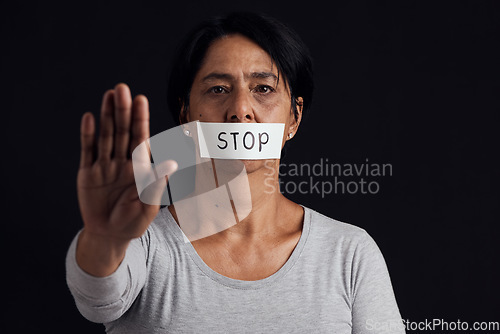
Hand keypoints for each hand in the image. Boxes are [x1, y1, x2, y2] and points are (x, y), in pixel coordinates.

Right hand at [75, 83, 175, 275]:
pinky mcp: (88, 174)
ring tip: (109, 95)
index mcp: (139, 168)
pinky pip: (88, 151)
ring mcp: (104, 166)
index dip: (140, 120)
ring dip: (107, 116)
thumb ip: (156, 184)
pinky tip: (90, 118)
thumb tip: (172, 164)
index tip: (141, 100)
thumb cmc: (133, 222)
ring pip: (106, 136)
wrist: (109, 236)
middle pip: (122, 132)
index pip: (140, 139)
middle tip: (123, 89)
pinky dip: (88, 135)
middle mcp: (122, 162)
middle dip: (123, 111)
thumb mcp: (148, 206)